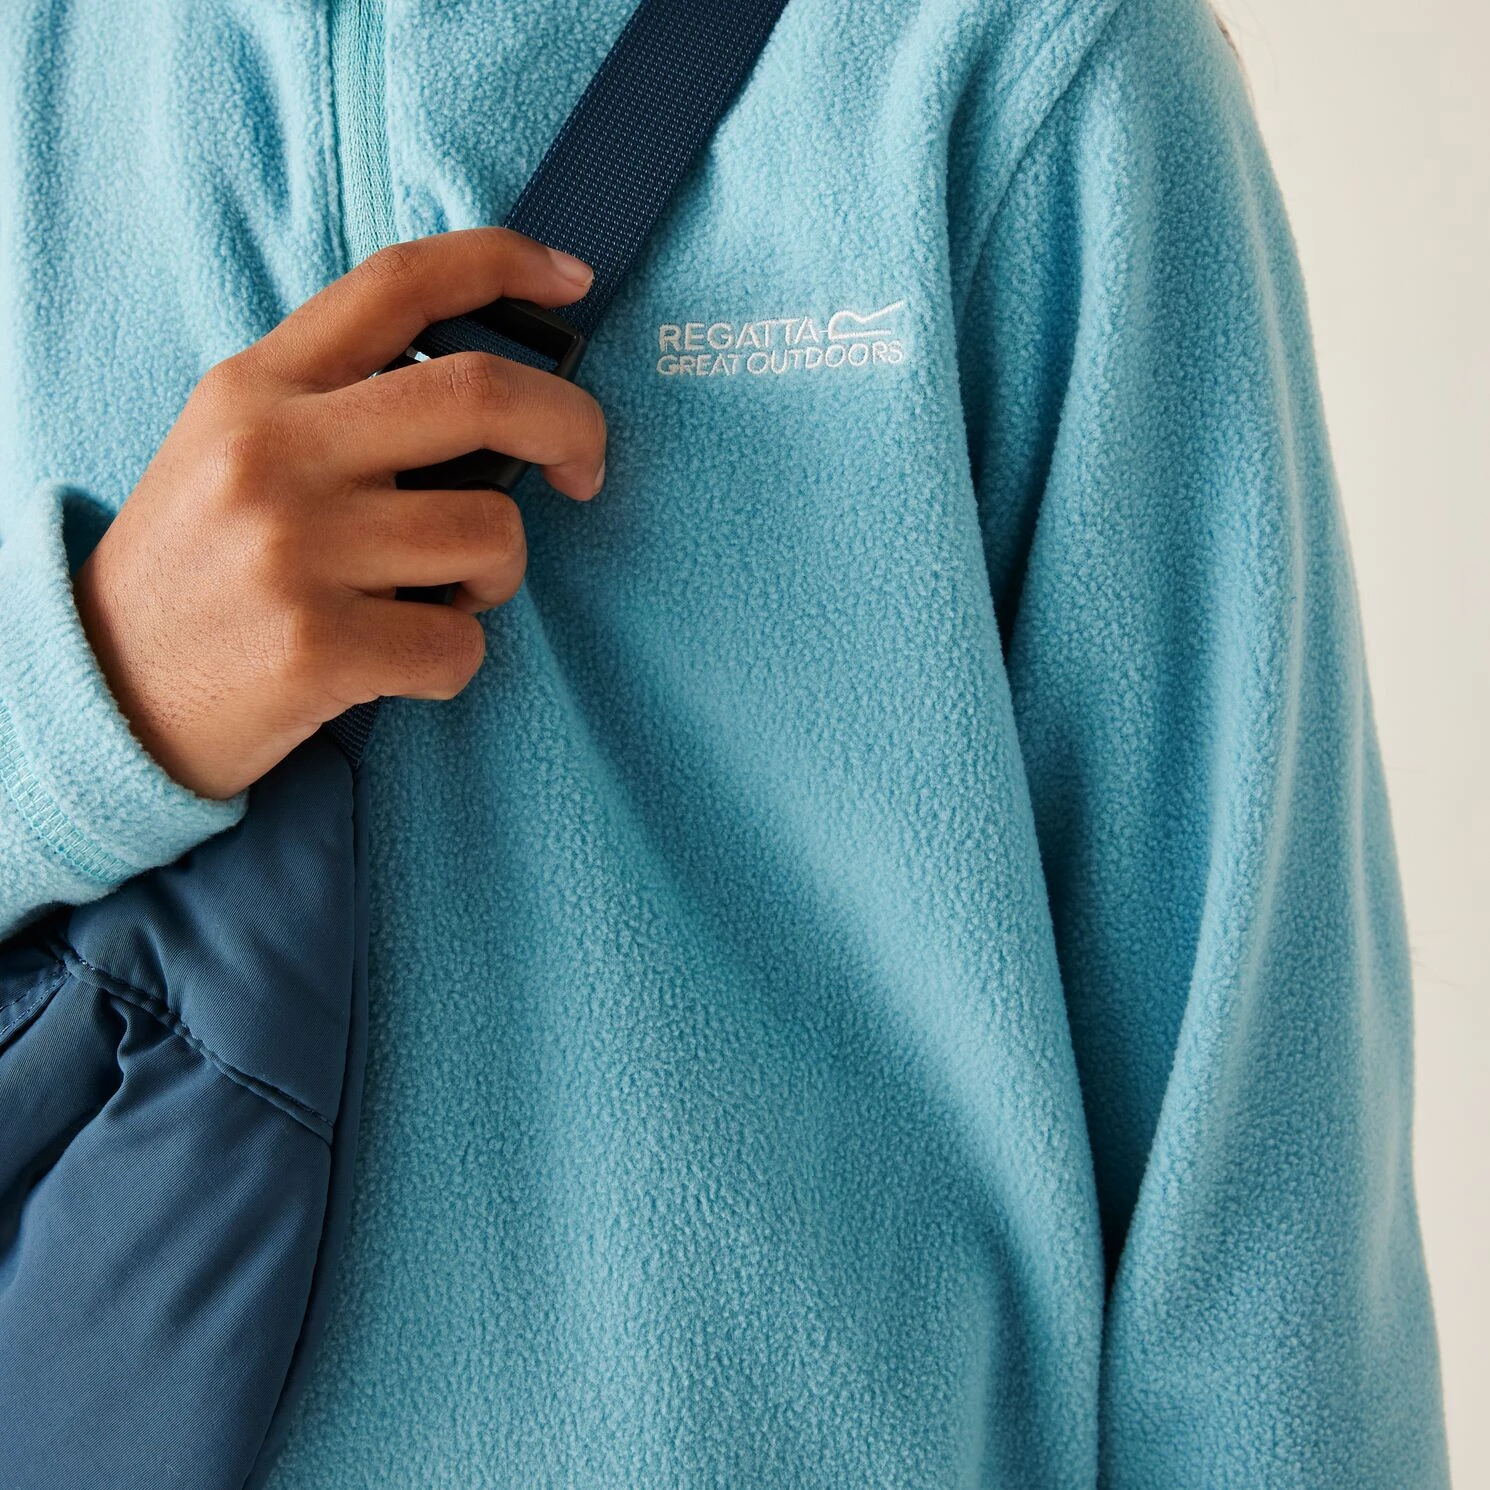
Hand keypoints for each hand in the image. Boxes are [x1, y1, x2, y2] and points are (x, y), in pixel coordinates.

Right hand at [74, 228, 605, 799]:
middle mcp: (275, 453)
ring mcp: (294, 549)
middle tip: (584, 470)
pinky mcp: (316, 646)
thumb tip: (495, 399)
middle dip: (573, 425)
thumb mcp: (234, 449)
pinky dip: (457, 657)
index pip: (399, 284)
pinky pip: (462, 643)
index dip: (504, 262)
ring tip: (444, 594)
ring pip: (491, 530)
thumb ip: (340, 407)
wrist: (109, 694)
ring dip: (498, 575)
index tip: (573, 279)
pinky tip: (405, 660)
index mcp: (258, 387)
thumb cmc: (201, 569)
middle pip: (482, 393)